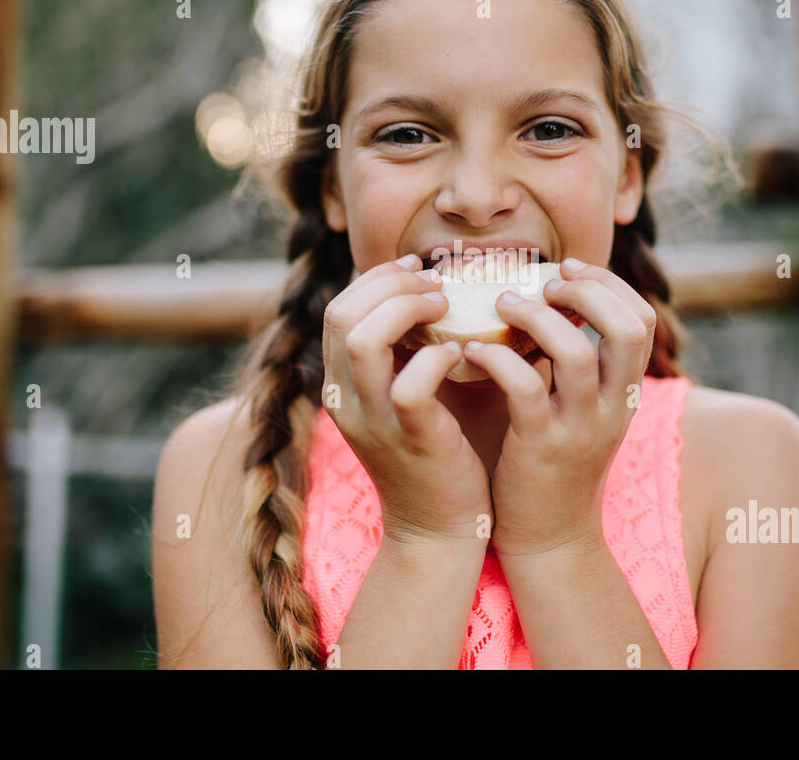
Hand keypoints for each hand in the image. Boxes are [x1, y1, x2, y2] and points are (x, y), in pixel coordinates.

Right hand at [322, 254, 492, 543]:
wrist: (440, 529)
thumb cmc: (436, 453)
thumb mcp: (406, 397)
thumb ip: (408, 351)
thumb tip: (436, 293)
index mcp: (341, 385)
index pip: (338, 310)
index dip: (376, 279)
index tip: (418, 269)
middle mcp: (346, 400)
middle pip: (342, 315)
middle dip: (391, 284)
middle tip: (436, 284)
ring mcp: (374, 422)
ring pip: (364, 340)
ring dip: (408, 309)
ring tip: (446, 307)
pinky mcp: (411, 440)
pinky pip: (410, 385)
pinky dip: (436, 358)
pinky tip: (460, 354)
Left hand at [461, 258, 656, 558]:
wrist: (549, 540)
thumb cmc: (553, 463)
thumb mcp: (581, 410)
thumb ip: (575, 363)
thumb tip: (548, 303)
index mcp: (625, 393)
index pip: (641, 320)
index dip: (607, 284)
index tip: (566, 269)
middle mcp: (613, 408)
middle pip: (628, 328)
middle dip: (586, 291)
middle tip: (542, 282)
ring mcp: (579, 429)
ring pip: (575, 354)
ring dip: (536, 317)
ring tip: (501, 304)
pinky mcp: (539, 449)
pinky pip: (524, 389)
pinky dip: (496, 359)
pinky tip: (470, 350)